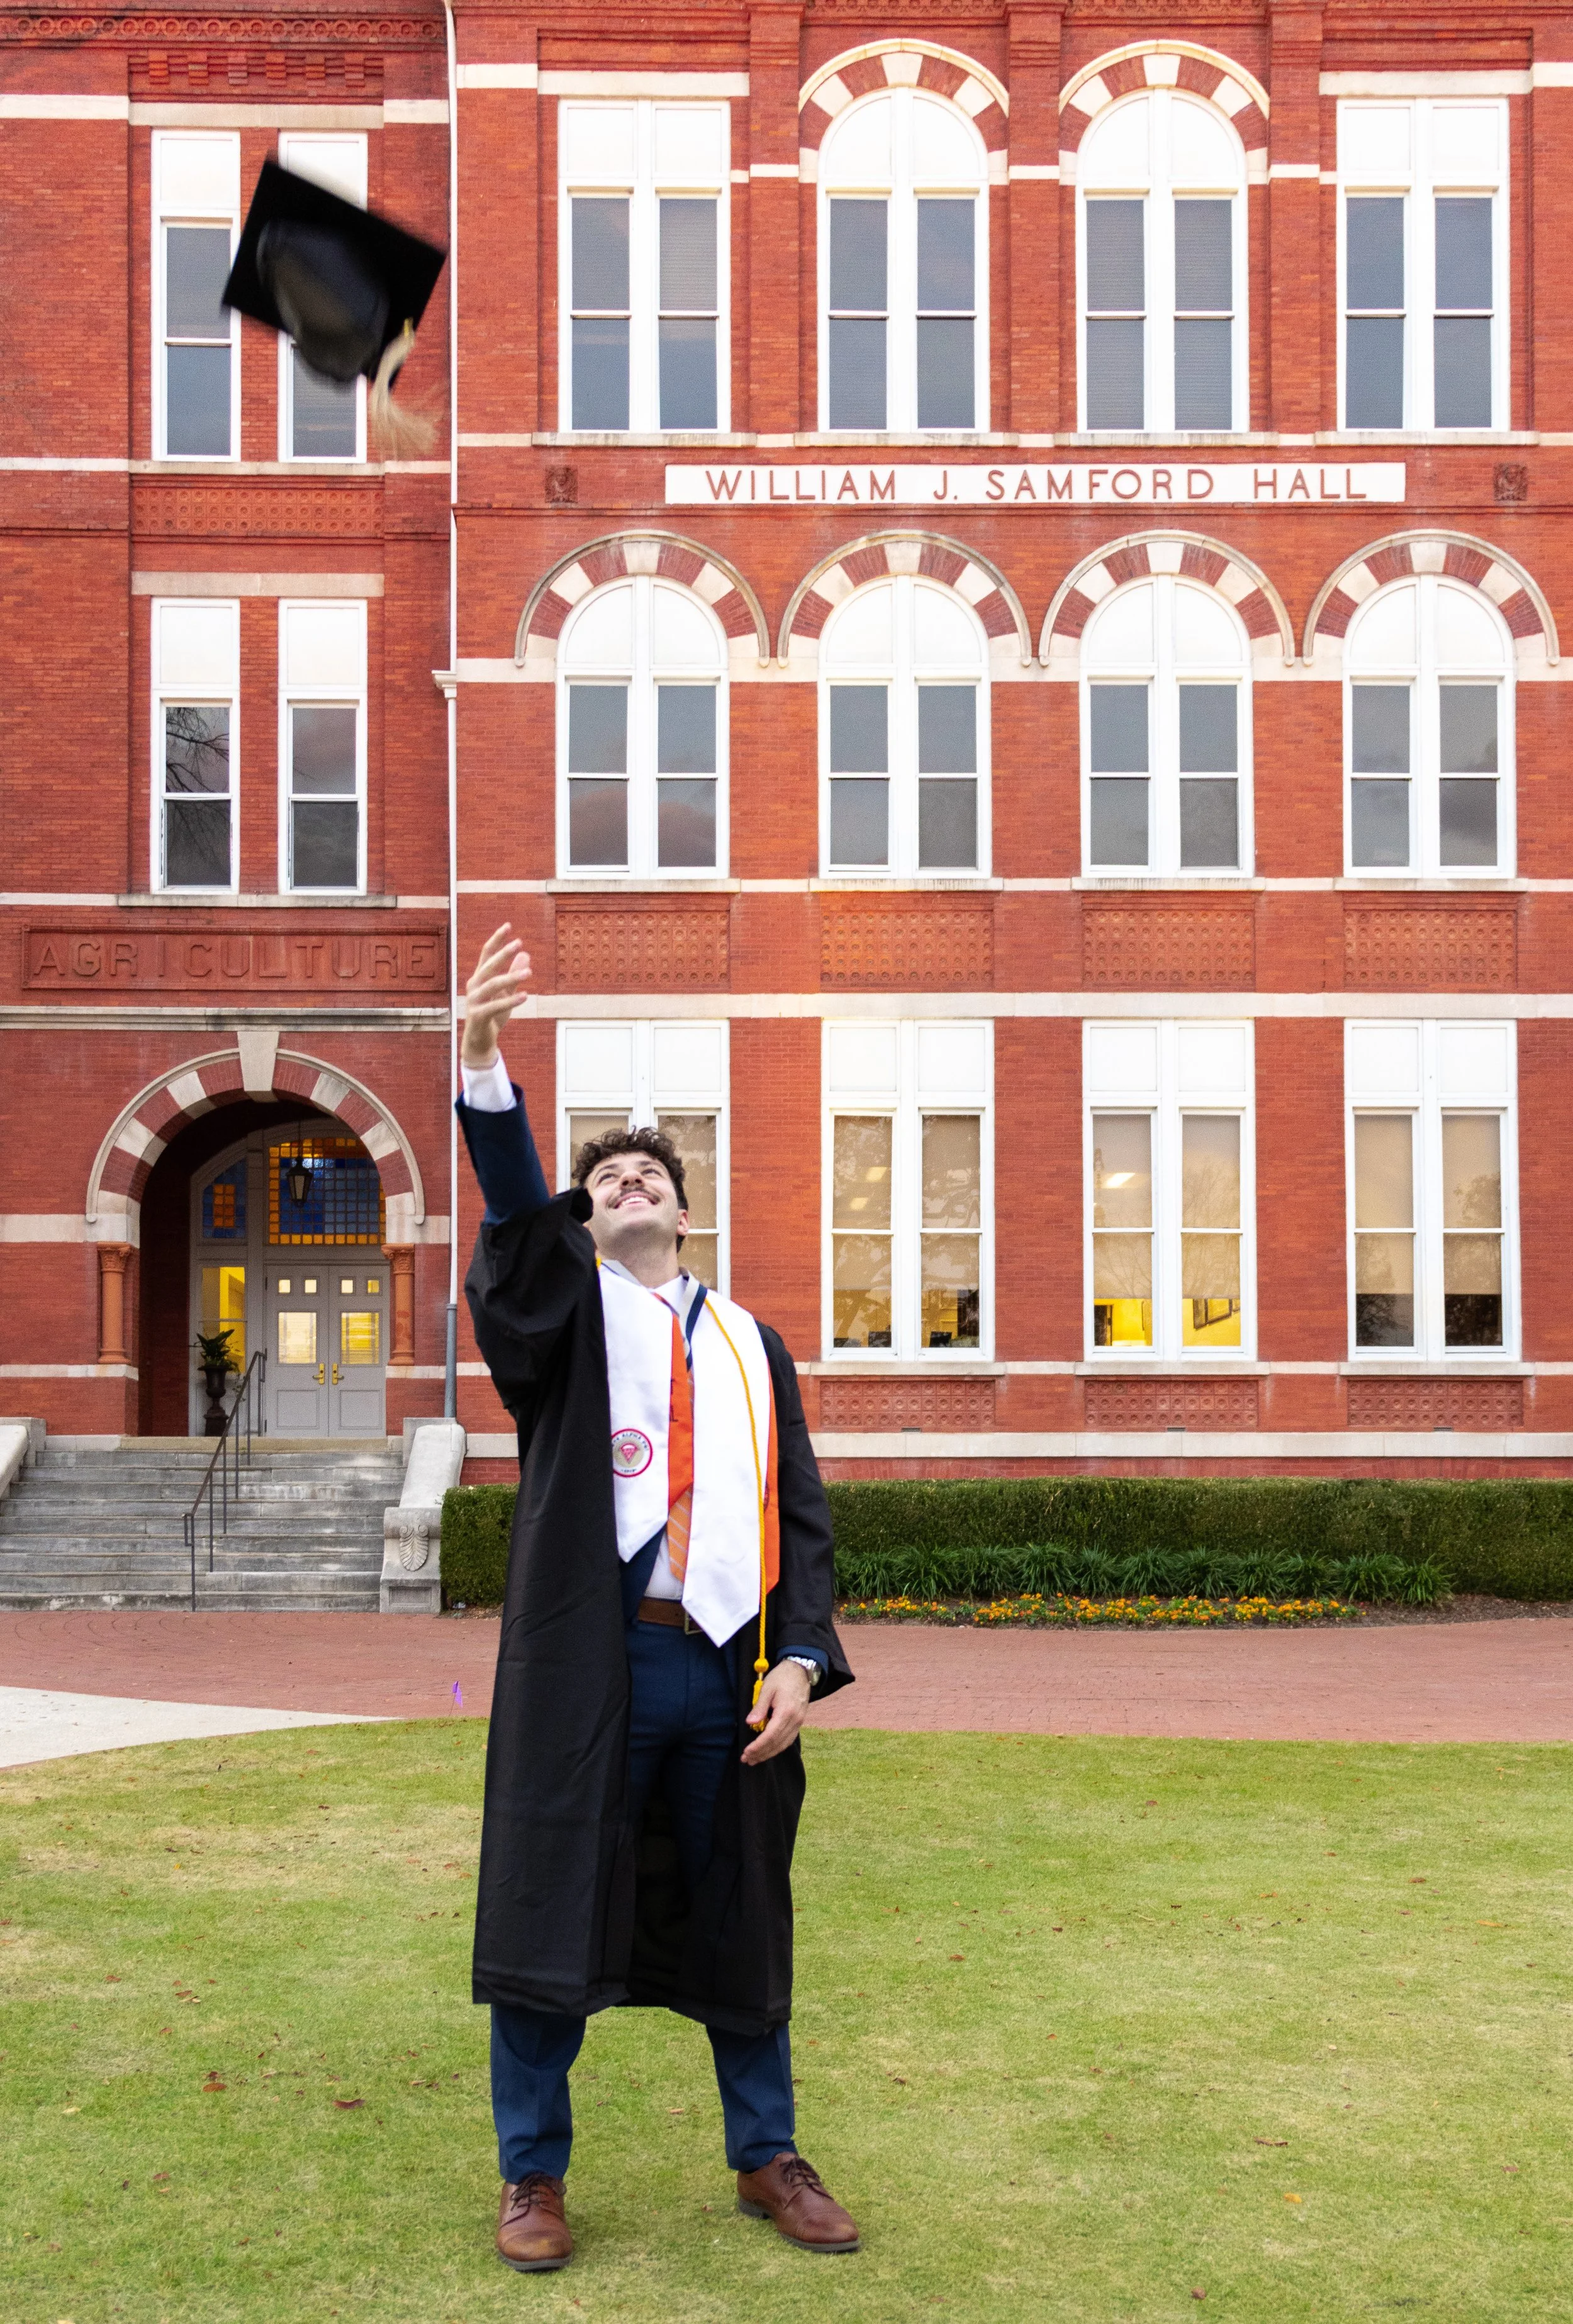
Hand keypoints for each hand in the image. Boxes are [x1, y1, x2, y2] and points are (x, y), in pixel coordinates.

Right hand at [462, 923, 531, 1070]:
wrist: (480, 1042)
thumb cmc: (492, 1016)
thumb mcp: (506, 994)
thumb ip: (514, 975)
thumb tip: (525, 954)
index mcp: (479, 978)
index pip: (486, 954)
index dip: (496, 940)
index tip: (508, 925)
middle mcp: (474, 986)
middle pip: (488, 966)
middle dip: (502, 953)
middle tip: (519, 943)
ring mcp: (473, 1001)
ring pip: (492, 985)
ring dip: (510, 977)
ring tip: (529, 972)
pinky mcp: (477, 1015)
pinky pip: (494, 1006)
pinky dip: (510, 1001)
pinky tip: (525, 996)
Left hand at [741, 1660, 812, 1766]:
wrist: (800, 1670)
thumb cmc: (782, 1677)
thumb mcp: (767, 1688)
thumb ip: (759, 1707)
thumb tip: (750, 1723)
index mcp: (786, 1712)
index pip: (770, 1736)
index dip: (758, 1746)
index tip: (746, 1752)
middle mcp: (795, 1720)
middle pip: (777, 1743)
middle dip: (761, 1753)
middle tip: (747, 1760)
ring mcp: (799, 1722)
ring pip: (784, 1744)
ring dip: (769, 1753)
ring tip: (755, 1759)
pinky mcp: (800, 1722)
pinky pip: (789, 1739)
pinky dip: (778, 1748)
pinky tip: (769, 1750)